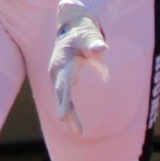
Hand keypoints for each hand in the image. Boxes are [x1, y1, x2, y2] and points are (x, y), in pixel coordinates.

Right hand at [49, 7, 108, 124]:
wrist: (72, 28)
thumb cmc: (83, 33)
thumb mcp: (88, 36)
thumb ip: (94, 43)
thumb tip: (102, 48)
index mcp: (62, 62)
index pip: (62, 83)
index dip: (63, 100)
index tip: (61, 116)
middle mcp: (57, 71)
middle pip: (61, 94)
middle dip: (66, 111)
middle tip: (76, 131)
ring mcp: (58, 77)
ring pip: (62, 98)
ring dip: (69, 115)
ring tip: (78, 131)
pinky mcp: (63, 80)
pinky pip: (66, 98)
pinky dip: (70, 111)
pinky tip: (75, 125)